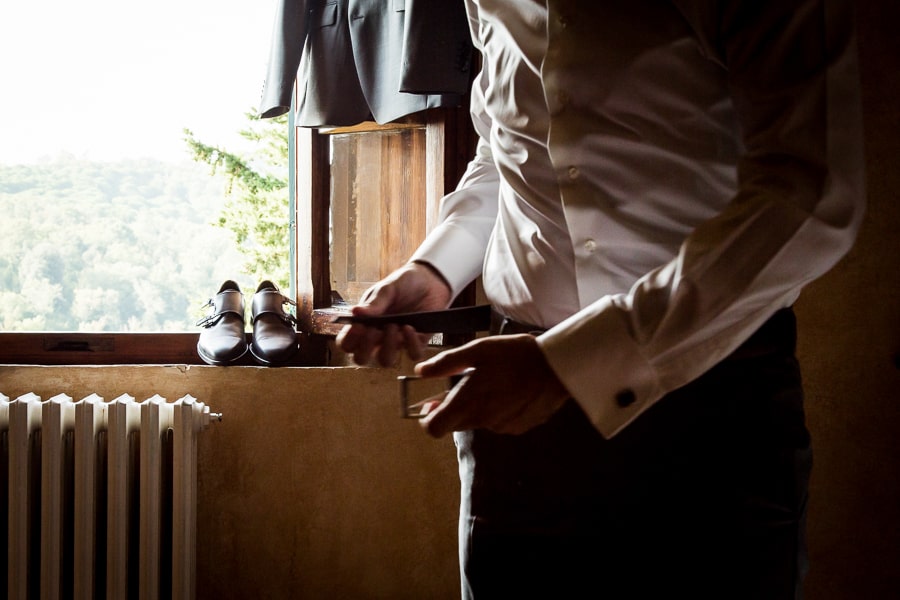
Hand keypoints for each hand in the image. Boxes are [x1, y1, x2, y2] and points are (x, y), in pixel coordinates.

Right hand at [336, 262, 451, 365]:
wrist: (430, 279)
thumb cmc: (403, 284)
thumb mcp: (387, 289)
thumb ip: (374, 303)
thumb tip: (355, 312)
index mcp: (365, 325)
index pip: (347, 343)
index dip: (348, 341)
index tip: (358, 327)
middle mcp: (378, 338)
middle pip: (361, 359)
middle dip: (365, 349)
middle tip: (373, 330)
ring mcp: (397, 342)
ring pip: (386, 361)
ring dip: (387, 347)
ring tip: (393, 326)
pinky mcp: (418, 342)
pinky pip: (413, 354)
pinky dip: (410, 343)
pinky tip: (409, 327)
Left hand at [415, 334, 570, 436]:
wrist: (557, 367)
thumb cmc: (515, 354)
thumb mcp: (478, 350)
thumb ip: (446, 363)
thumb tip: (420, 371)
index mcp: (469, 402)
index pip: (434, 428)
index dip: (428, 419)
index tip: (431, 405)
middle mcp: (483, 420)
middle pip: (455, 425)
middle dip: (453, 409)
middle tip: (463, 386)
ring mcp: (502, 427)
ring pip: (478, 421)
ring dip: (478, 407)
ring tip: (493, 383)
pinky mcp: (518, 428)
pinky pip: (498, 422)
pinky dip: (497, 410)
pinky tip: (510, 391)